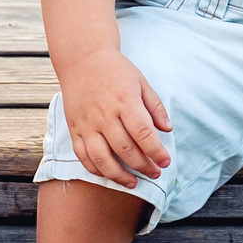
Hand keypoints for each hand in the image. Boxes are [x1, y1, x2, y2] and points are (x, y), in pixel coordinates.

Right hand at [57, 49, 172, 186]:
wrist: (82, 59)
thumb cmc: (115, 70)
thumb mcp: (140, 81)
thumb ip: (155, 106)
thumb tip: (167, 129)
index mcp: (124, 100)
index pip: (142, 132)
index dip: (156, 151)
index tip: (165, 162)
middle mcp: (104, 114)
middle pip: (125, 149)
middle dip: (143, 165)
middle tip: (155, 173)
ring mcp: (86, 123)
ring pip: (102, 158)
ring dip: (119, 175)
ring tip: (134, 182)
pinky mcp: (74, 128)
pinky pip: (83, 155)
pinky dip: (96, 169)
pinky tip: (110, 174)